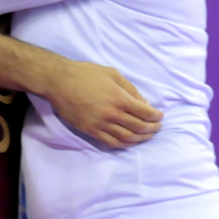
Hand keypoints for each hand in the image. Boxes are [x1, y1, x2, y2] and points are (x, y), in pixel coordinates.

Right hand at [46, 59, 161, 147]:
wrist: (59, 82)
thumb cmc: (86, 74)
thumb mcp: (112, 74)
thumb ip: (130, 89)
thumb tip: (144, 103)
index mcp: (119, 98)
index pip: (144, 112)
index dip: (155, 116)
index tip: (159, 117)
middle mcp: (112, 114)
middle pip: (138, 127)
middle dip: (151, 129)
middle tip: (157, 128)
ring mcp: (101, 124)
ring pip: (126, 138)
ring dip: (140, 139)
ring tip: (147, 136)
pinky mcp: (90, 131)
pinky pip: (111, 142)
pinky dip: (124, 145)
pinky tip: (129, 142)